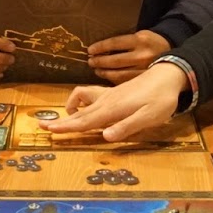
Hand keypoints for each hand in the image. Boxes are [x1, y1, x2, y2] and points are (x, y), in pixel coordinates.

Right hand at [47, 62, 187, 141]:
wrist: (168, 75)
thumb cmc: (161, 99)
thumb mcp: (149, 117)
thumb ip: (127, 126)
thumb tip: (105, 137)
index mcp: (112, 109)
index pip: (84, 121)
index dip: (66, 127)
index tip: (48, 129)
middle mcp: (106, 101)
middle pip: (79, 113)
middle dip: (61, 120)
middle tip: (43, 125)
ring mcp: (109, 95)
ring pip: (83, 102)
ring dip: (71, 109)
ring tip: (66, 119)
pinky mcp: (113, 92)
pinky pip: (91, 96)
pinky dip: (82, 102)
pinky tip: (86, 108)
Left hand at [87, 30, 170, 83]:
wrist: (173, 53)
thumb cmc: (151, 43)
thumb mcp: (140, 36)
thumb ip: (125, 42)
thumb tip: (101, 49)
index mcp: (140, 39)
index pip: (114, 43)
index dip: (100, 47)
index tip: (90, 50)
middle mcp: (142, 54)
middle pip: (115, 60)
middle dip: (100, 61)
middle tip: (91, 62)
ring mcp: (144, 69)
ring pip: (120, 73)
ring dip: (105, 72)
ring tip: (97, 70)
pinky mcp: (146, 79)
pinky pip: (126, 81)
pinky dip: (114, 80)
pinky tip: (108, 77)